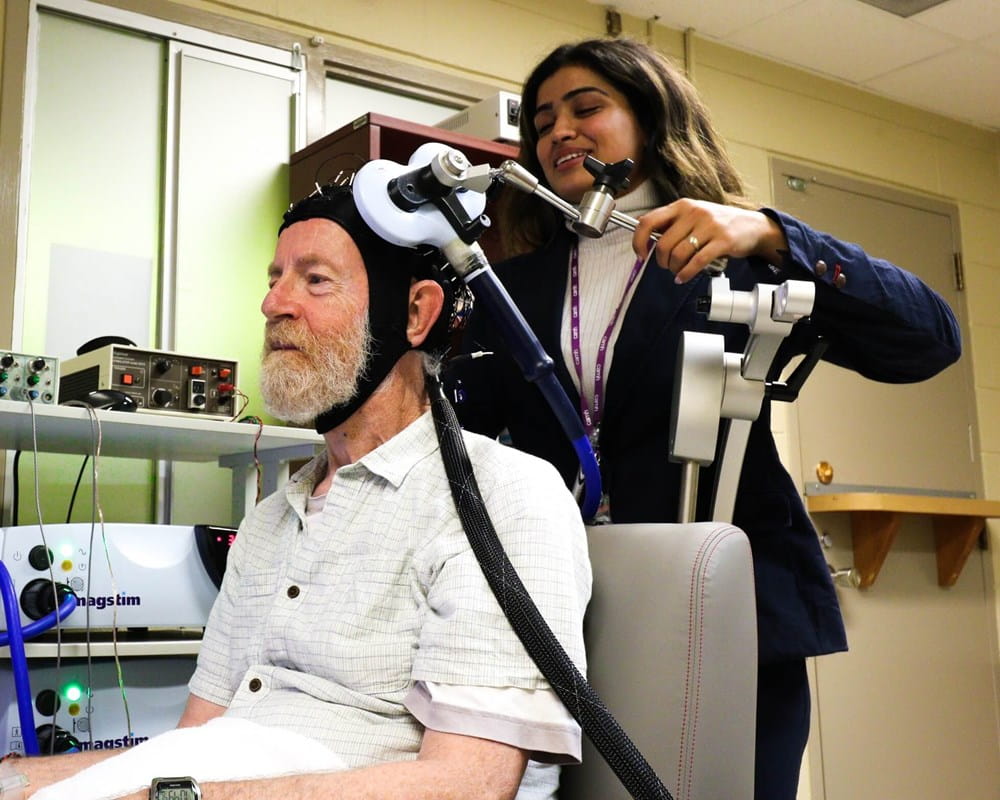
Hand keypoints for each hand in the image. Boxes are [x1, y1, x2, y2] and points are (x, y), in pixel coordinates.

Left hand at [632, 199, 786, 283]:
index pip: (648, 221)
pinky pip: (697, 262)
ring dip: (674, 269)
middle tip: (667, 266)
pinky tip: (683, 277)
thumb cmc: (718, 223)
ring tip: (678, 271)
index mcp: (681, 206)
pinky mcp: (722, 241)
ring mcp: (709, 226)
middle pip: (663, 244)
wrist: (751, 226)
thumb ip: (670, 224)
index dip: (639, 241)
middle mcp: (693, 212)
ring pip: (678, 254)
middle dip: (661, 261)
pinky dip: (686, 274)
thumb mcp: (692, 216)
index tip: (641, 254)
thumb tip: (643, 235)